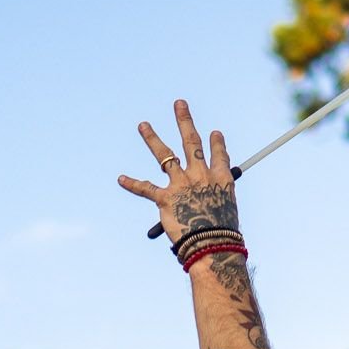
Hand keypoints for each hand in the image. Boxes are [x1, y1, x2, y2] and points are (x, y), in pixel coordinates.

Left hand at [118, 99, 238, 244]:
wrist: (211, 244)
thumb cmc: (222, 233)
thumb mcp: (228, 211)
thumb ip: (217, 202)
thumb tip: (210, 205)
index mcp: (220, 178)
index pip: (218, 154)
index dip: (216, 143)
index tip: (214, 133)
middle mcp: (200, 175)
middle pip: (191, 142)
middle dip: (184, 120)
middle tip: (178, 104)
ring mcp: (181, 184)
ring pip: (164, 155)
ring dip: (152, 138)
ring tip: (143, 125)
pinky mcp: (165, 199)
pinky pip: (146, 189)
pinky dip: (132, 184)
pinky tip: (121, 179)